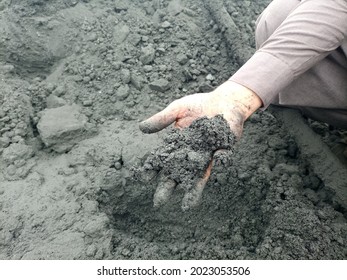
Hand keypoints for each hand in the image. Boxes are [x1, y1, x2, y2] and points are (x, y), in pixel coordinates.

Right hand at [139, 81, 261, 209]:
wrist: (224, 101)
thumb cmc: (198, 105)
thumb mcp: (177, 110)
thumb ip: (162, 119)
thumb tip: (141, 128)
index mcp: (177, 146)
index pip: (162, 161)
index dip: (153, 170)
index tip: (143, 178)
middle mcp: (190, 155)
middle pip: (177, 174)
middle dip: (168, 188)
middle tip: (158, 202)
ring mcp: (206, 155)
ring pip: (198, 176)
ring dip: (193, 190)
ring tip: (187, 206)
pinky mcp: (223, 151)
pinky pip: (222, 160)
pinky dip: (220, 161)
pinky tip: (216, 161)